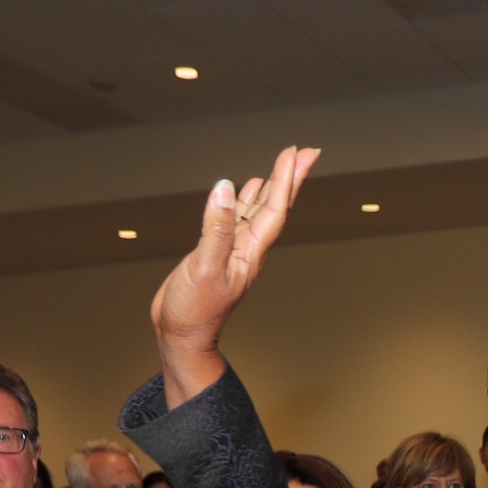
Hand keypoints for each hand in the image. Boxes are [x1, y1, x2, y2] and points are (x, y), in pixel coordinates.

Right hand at [151, 145, 318, 400]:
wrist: (181, 336)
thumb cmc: (194, 310)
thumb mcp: (204, 267)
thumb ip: (215, 229)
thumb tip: (224, 188)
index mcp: (250, 253)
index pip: (275, 209)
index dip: (286, 180)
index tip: (295, 154)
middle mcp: (247, 248)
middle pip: (274, 206)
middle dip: (290, 178)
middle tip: (305, 151)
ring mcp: (232, 250)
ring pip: (255, 210)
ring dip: (269, 186)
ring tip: (283, 164)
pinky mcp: (216, 252)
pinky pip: (234, 220)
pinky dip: (240, 201)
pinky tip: (242, 189)